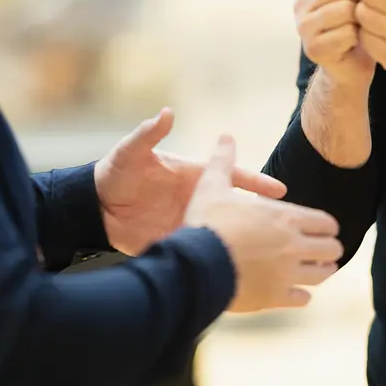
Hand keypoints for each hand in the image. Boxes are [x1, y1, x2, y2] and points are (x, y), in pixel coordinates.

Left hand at [94, 109, 287, 255]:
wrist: (95, 207)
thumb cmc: (116, 172)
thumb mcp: (131, 152)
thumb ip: (149, 134)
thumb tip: (167, 112)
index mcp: (193, 175)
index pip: (232, 177)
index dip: (256, 182)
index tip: (279, 189)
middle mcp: (197, 200)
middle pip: (237, 209)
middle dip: (262, 217)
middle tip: (290, 228)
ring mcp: (190, 222)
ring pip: (224, 232)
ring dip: (243, 241)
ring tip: (272, 255)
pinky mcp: (178, 242)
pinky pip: (202, 252)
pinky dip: (217, 261)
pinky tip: (236, 273)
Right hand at [185, 135, 341, 311]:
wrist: (197, 264)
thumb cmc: (206, 222)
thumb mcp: (212, 185)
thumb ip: (223, 161)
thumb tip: (224, 135)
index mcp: (285, 217)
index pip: (325, 222)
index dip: (327, 225)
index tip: (323, 228)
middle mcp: (293, 245)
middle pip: (332, 249)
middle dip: (329, 249)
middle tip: (323, 250)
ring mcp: (287, 273)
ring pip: (322, 275)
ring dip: (321, 271)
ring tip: (317, 270)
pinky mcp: (276, 297)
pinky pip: (302, 299)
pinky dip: (301, 295)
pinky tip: (296, 293)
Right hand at [294, 0, 375, 87]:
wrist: (352, 60)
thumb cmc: (355, 18)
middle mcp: (298, 2)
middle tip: (366, 6)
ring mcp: (303, 26)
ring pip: (344, 9)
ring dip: (361, 16)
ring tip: (362, 22)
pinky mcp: (313, 48)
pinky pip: (346, 33)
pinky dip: (359, 36)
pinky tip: (357, 40)